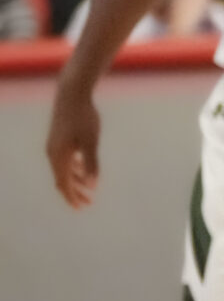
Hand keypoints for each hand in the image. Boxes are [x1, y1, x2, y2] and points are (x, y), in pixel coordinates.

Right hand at [47, 71, 100, 206]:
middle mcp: (53, 154)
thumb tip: (93, 186)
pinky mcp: (58, 138)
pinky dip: (73, 168)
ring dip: (75, 181)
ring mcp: (54, 146)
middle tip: (88, 204)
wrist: (72, 93)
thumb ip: (91, 163)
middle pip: (62, 180)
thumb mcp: (91, 140)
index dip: (72, 197)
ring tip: (89, 190)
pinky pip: (64, 160)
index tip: (81, 207)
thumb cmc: (84, 116)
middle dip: (74, 193)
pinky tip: (83, 169)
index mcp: (59, 157)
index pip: (63, 184)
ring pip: (63, 170)